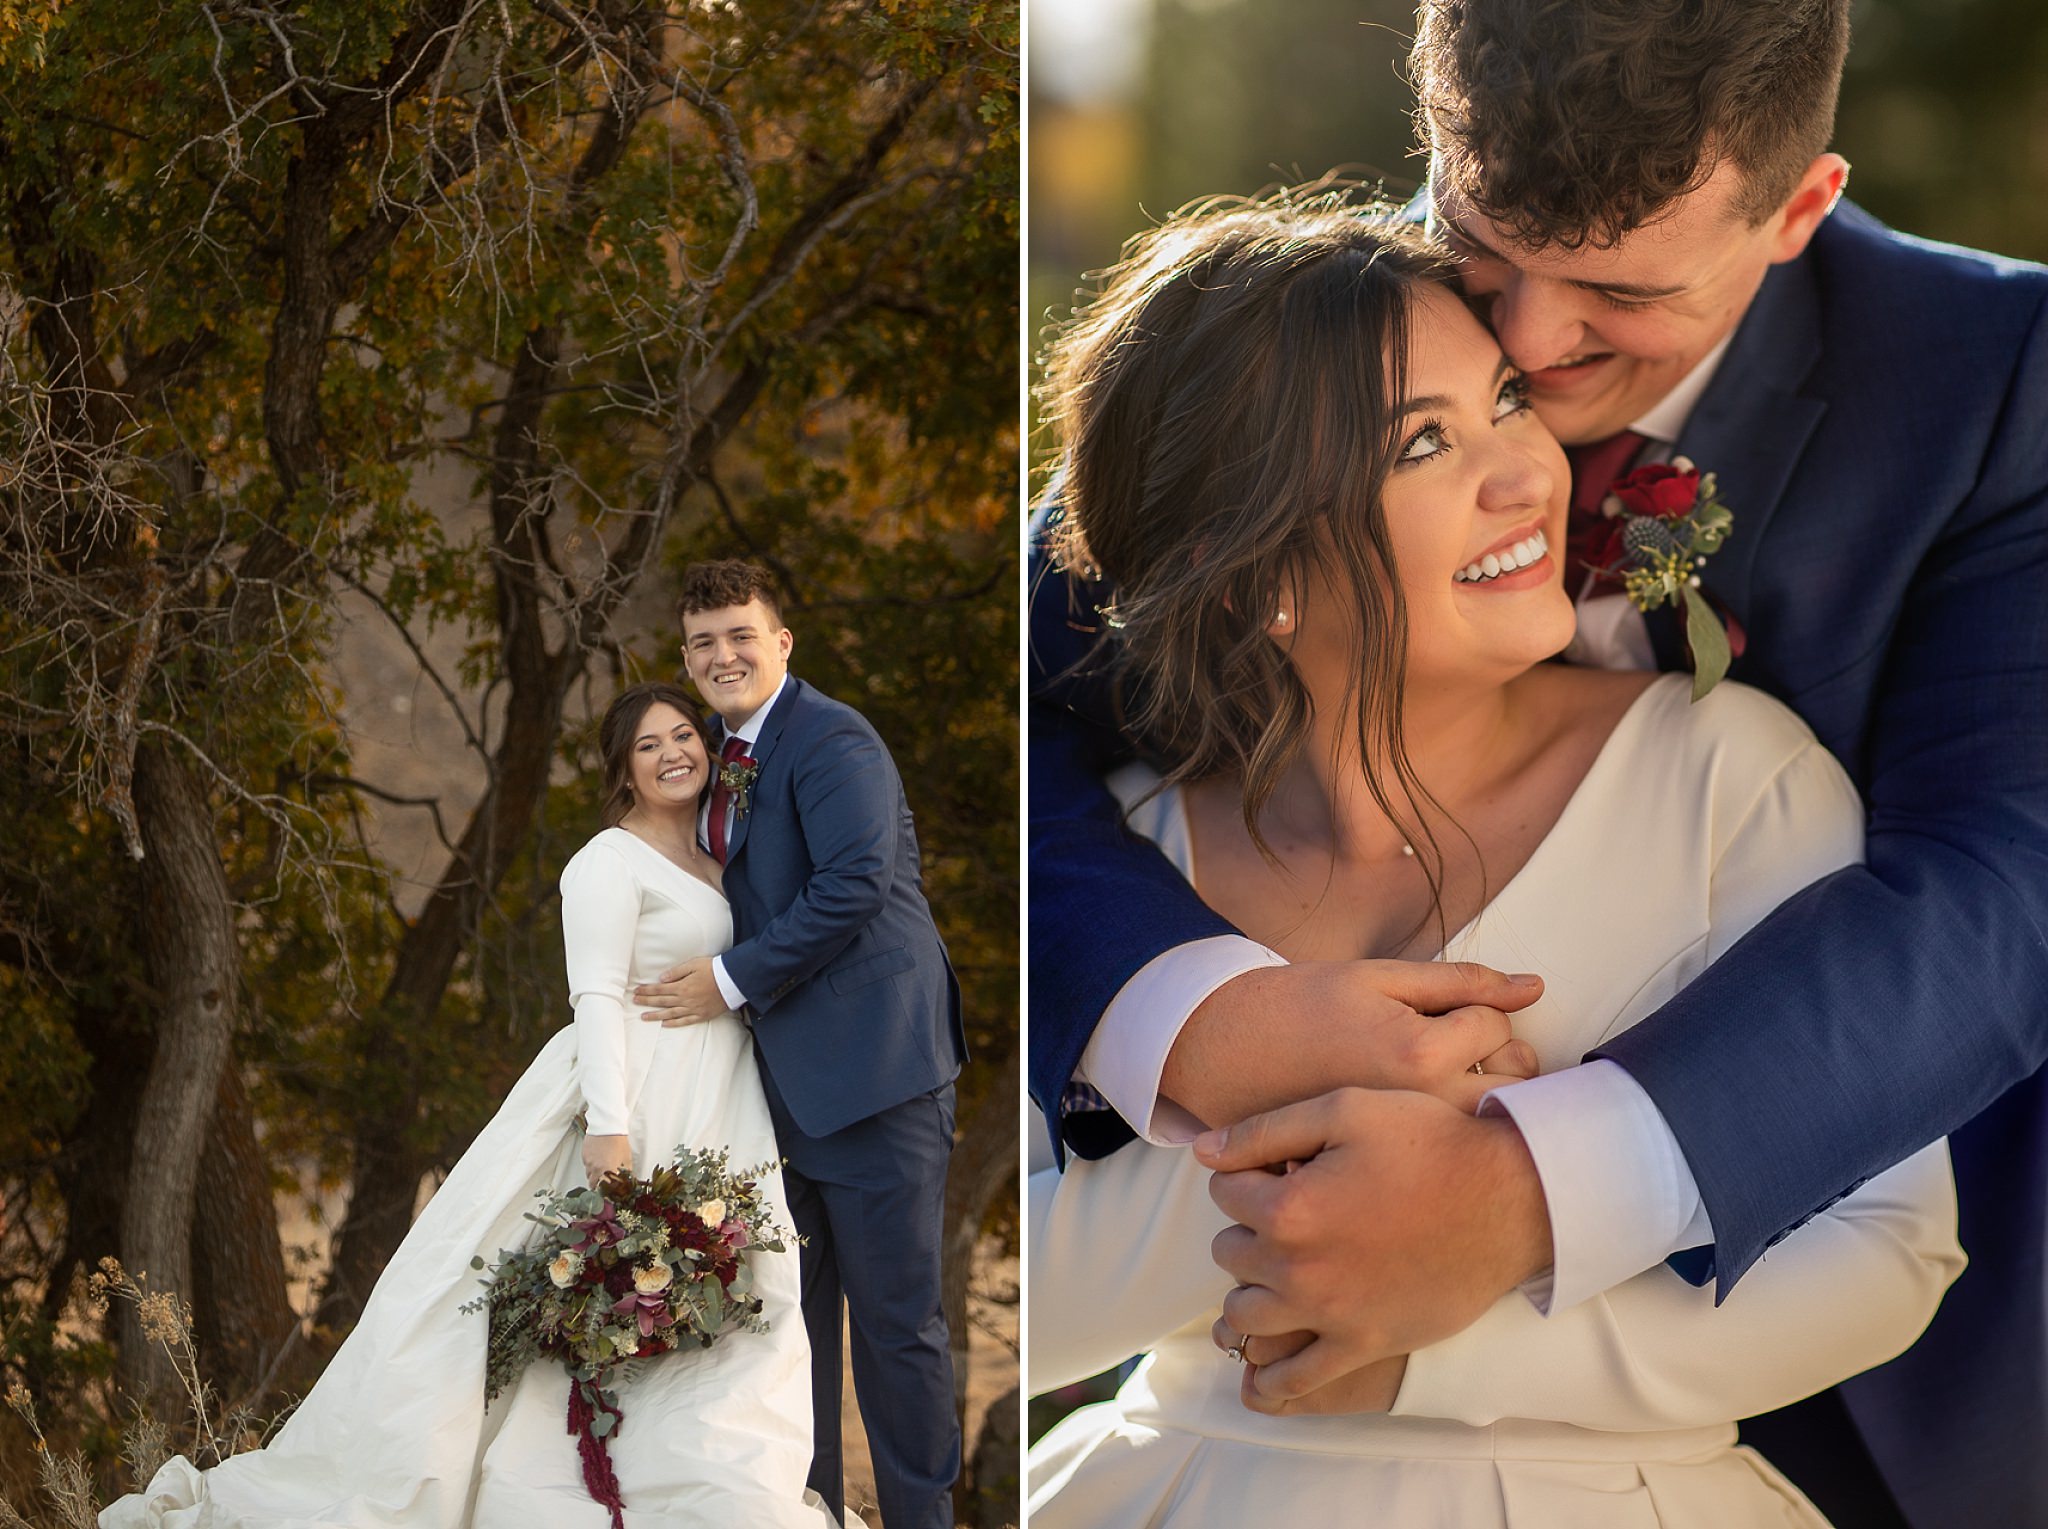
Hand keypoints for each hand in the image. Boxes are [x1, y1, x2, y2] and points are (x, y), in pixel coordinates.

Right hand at [583, 1133, 631, 1189]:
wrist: (608, 1127)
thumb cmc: (618, 1141)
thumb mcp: (626, 1158)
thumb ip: (626, 1173)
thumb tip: (627, 1181)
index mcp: (608, 1172)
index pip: (603, 1190)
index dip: (605, 1192)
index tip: (607, 1192)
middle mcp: (596, 1169)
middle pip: (593, 1185)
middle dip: (598, 1185)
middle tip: (604, 1182)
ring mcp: (589, 1163)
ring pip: (589, 1175)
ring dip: (594, 1175)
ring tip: (601, 1168)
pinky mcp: (584, 1156)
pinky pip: (586, 1165)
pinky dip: (591, 1165)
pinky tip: (597, 1159)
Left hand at [633, 957, 725, 1025]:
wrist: (733, 980)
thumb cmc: (714, 969)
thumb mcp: (694, 964)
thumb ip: (677, 972)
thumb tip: (662, 979)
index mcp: (682, 986)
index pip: (659, 990)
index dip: (647, 991)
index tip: (636, 991)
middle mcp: (685, 999)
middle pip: (662, 1002)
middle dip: (647, 1002)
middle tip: (635, 1002)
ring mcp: (693, 1009)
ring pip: (670, 1014)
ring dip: (655, 1015)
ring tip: (644, 1017)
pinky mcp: (701, 1015)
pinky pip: (685, 1021)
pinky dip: (674, 1023)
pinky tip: (665, 1024)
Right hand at [1159, 960, 1542, 1128]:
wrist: (1226, 1056)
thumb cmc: (1300, 1006)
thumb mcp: (1378, 978)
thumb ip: (1462, 981)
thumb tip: (1537, 986)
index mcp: (1423, 1052)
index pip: (1501, 1027)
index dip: (1480, 1009)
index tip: (1444, 1012)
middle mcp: (1424, 1109)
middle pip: (1516, 1086)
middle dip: (1500, 1061)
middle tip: (1458, 1050)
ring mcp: (1407, 1147)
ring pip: (1491, 1121)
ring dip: (1484, 1097)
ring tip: (1443, 1081)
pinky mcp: (1390, 1167)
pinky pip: (1451, 1150)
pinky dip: (1450, 1133)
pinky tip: (1421, 1118)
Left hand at [1198, 1086, 1551, 1400]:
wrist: (1507, 1199)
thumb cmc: (1429, 1142)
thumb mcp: (1345, 1110)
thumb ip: (1264, 1130)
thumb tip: (1203, 1151)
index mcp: (1288, 1209)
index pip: (1223, 1192)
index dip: (1246, 1173)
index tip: (1279, 1168)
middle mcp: (1298, 1269)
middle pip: (1229, 1251)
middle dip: (1248, 1227)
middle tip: (1288, 1211)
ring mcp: (1329, 1316)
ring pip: (1246, 1314)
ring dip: (1252, 1289)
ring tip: (1279, 1269)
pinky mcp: (1363, 1346)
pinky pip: (1297, 1380)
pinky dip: (1270, 1378)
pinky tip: (1260, 1370)